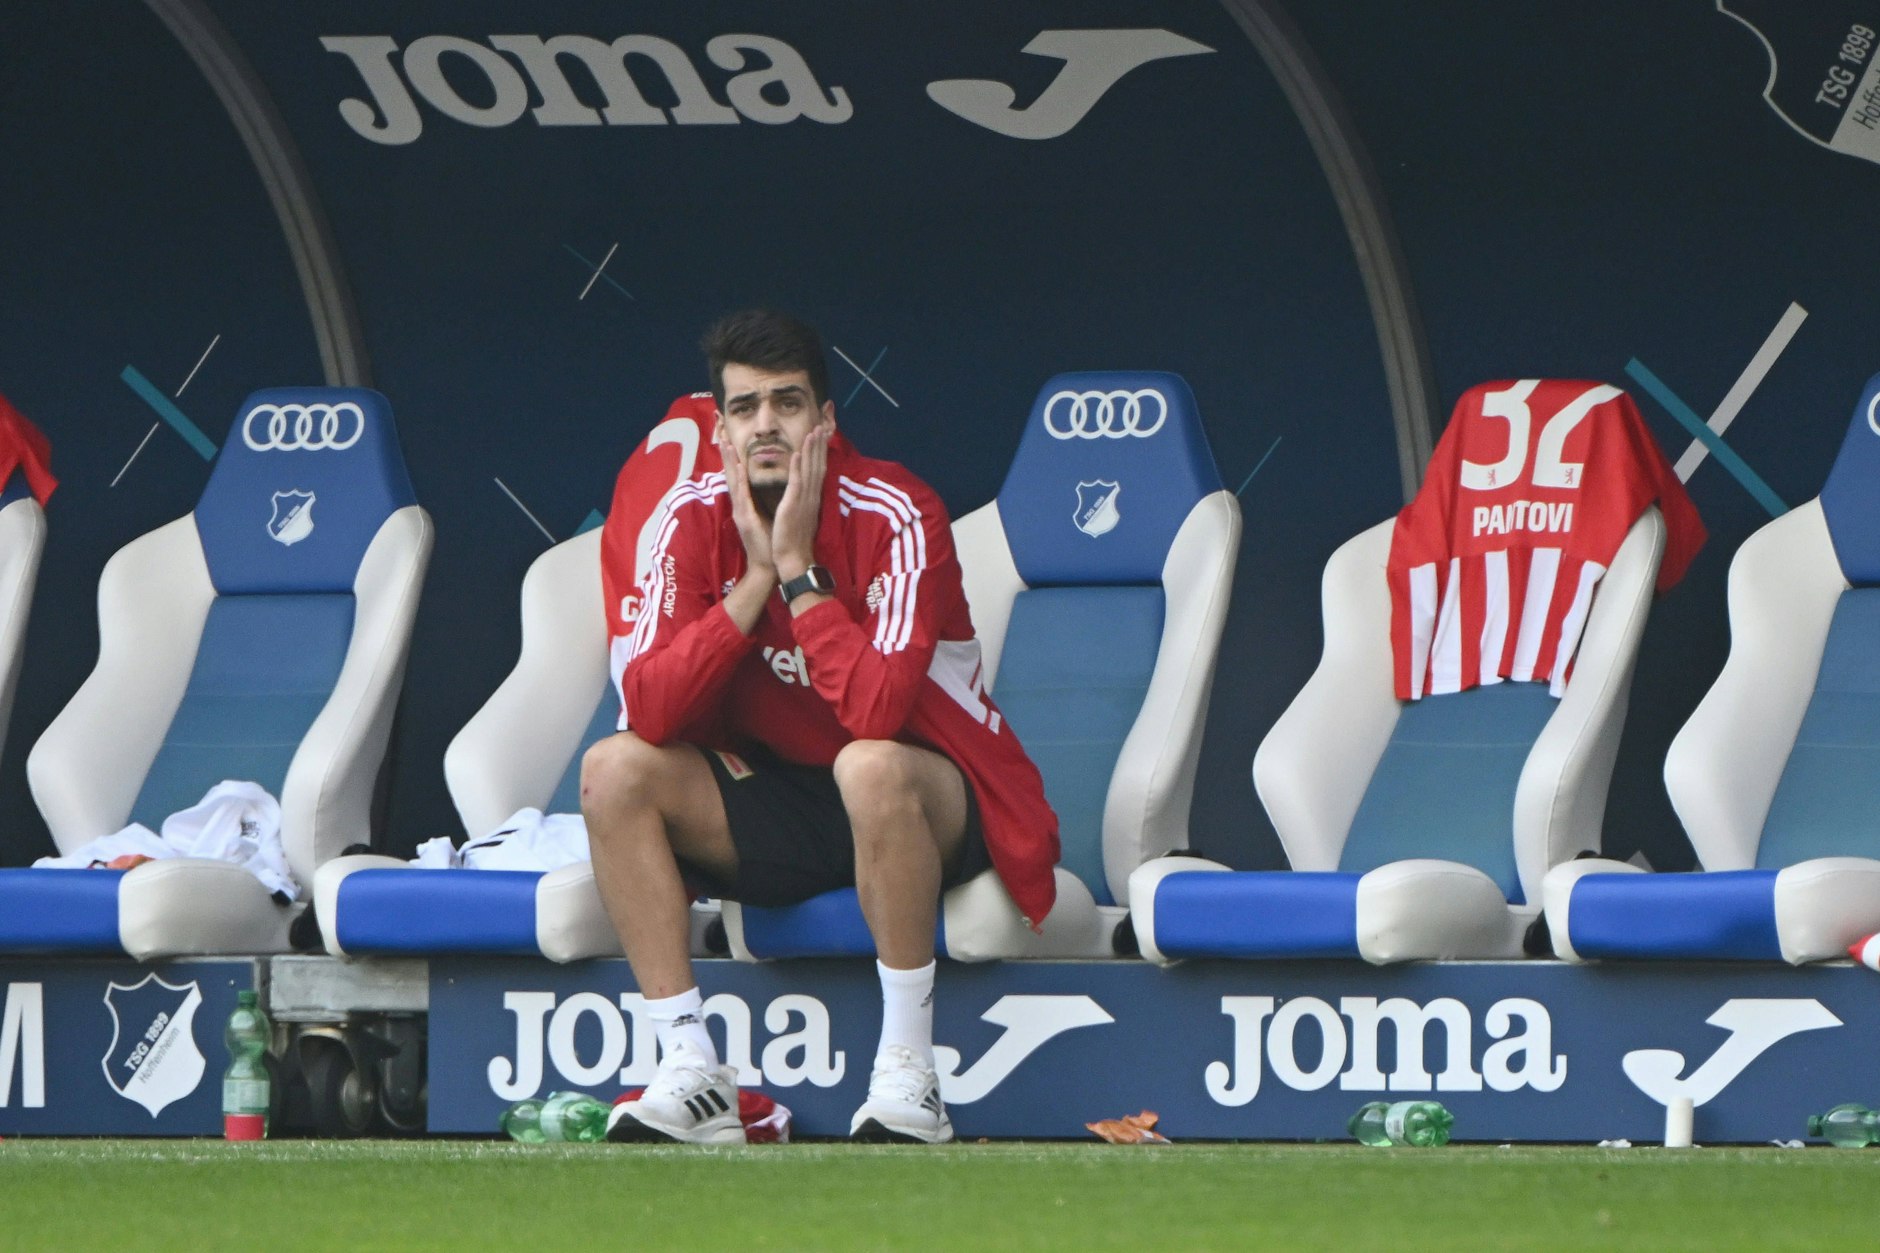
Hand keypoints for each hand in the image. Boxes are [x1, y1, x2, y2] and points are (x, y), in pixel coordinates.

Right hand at [720, 435, 774, 576]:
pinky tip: (739, 468)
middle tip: (721, 431)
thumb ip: (763, 500)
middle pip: (732, 473)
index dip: (733, 456)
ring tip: (725, 443)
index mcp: (746, 502)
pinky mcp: (746, 519)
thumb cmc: (771, 541)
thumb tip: (767, 486)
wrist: (769, 566)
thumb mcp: (767, 515)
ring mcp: (741, 511)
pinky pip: (742, 497)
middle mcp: (740, 504)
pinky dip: (740, 481)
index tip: (730, 437)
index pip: (738, 474)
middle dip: (726, 452)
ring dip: (729, 462)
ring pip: (733, 481)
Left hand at [771, 423, 828, 580]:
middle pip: (818, 465)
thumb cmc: (794, 540)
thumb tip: (806, 490)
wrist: (793, 559)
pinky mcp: (793, 505)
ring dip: (812, 449)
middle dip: (820, 445)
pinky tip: (799, 452)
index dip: (820, 452)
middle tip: (822, 425)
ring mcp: (804, 500)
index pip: (818, 470)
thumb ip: (805, 500)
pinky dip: (799, 466)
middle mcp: (812, 496)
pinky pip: (797, 482)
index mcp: (812, 498)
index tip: (821, 435)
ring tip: (813, 431)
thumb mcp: (802, 515)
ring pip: (810, 469)